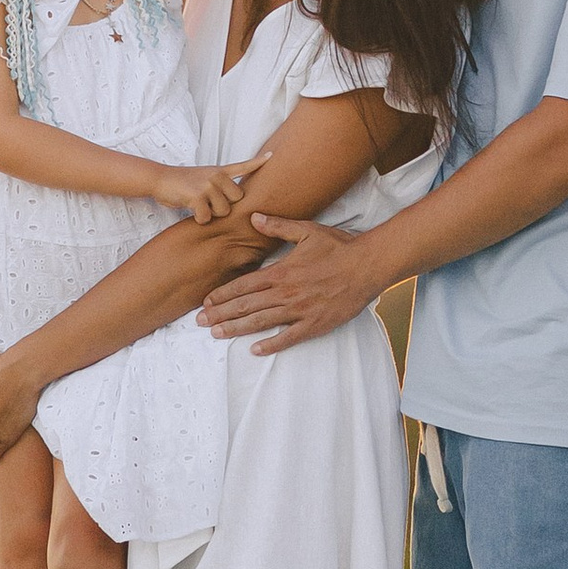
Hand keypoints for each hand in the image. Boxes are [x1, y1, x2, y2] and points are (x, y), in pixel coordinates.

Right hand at [149, 161, 251, 224]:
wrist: (160, 179)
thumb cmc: (181, 183)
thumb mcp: (203, 177)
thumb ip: (219, 184)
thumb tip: (234, 200)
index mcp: (219, 171)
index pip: (243, 166)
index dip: (258, 163)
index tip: (272, 156)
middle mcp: (217, 176)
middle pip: (237, 200)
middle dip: (224, 207)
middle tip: (207, 202)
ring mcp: (208, 185)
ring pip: (223, 211)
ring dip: (210, 214)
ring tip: (197, 204)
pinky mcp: (198, 196)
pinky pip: (207, 217)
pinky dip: (198, 219)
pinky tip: (191, 210)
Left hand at [198, 215, 381, 353]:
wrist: (367, 265)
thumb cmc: (338, 247)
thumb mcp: (307, 231)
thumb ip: (278, 226)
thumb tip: (254, 218)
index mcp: (281, 272)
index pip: (244, 285)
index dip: (223, 294)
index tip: (206, 302)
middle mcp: (286, 292)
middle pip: (247, 305)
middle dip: (221, 314)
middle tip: (200, 323)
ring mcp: (300, 310)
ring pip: (262, 322)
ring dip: (237, 329)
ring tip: (217, 334)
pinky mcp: (316, 323)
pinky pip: (290, 337)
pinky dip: (272, 344)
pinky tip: (255, 350)